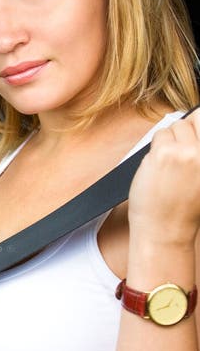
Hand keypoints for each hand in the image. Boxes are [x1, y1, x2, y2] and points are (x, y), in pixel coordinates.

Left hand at [128, 109, 199, 246]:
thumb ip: (198, 153)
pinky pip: (158, 136)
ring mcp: (184, 152)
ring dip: (168, 141)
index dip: (197, 125)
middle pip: (191, 121)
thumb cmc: (183, 207)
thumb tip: (194, 121)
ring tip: (167, 164)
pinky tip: (158, 167)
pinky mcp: (163, 153)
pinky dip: (155, 148)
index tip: (190, 137)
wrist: (165, 229)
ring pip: (173, 128)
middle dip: (183, 133)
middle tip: (177, 152)